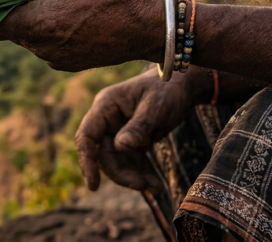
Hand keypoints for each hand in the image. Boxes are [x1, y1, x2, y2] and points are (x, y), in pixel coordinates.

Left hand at [0, 0, 163, 70]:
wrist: (154, 29)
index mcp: (38, 25)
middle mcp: (42, 48)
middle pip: (9, 27)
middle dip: (9, 3)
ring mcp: (56, 58)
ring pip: (29, 35)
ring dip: (31, 13)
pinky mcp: (71, 62)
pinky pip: (47, 43)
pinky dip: (49, 25)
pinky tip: (64, 6)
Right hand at [76, 69, 201, 190]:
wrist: (183, 84)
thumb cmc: (167, 88)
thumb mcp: (155, 107)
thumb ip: (138, 127)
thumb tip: (120, 147)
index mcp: (106, 105)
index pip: (87, 135)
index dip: (87, 160)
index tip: (93, 185)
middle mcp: (108, 118)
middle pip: (104, 153)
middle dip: (121, 173)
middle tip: (142, 186)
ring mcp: (119, 129)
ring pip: (118, 160)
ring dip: (133, 176)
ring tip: (155, 187)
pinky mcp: (132, 138)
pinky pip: (132, 159)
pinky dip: (142, 172)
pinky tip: (156, 183)